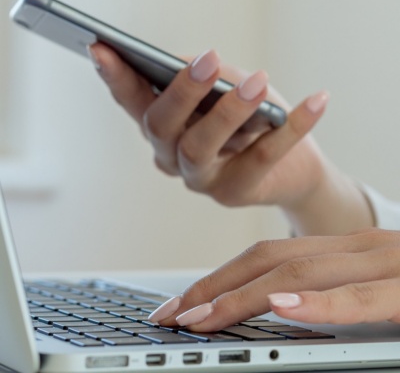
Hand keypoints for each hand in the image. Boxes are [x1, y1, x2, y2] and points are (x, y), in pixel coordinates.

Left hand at [148, 228, 399, 330]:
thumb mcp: (371, 281)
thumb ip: (331, 290)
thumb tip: (280, 307)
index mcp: (342, 249)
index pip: (263, 256)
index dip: (216, 278)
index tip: (180, 305)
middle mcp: (356, 248)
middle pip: (266, 261)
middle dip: (211, 288)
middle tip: (169, 316)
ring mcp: (387, 261)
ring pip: (299, 273)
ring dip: (242, 297)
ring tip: (198, 319)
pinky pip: (363, 295)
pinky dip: (321, 304)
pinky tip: (283, 310)